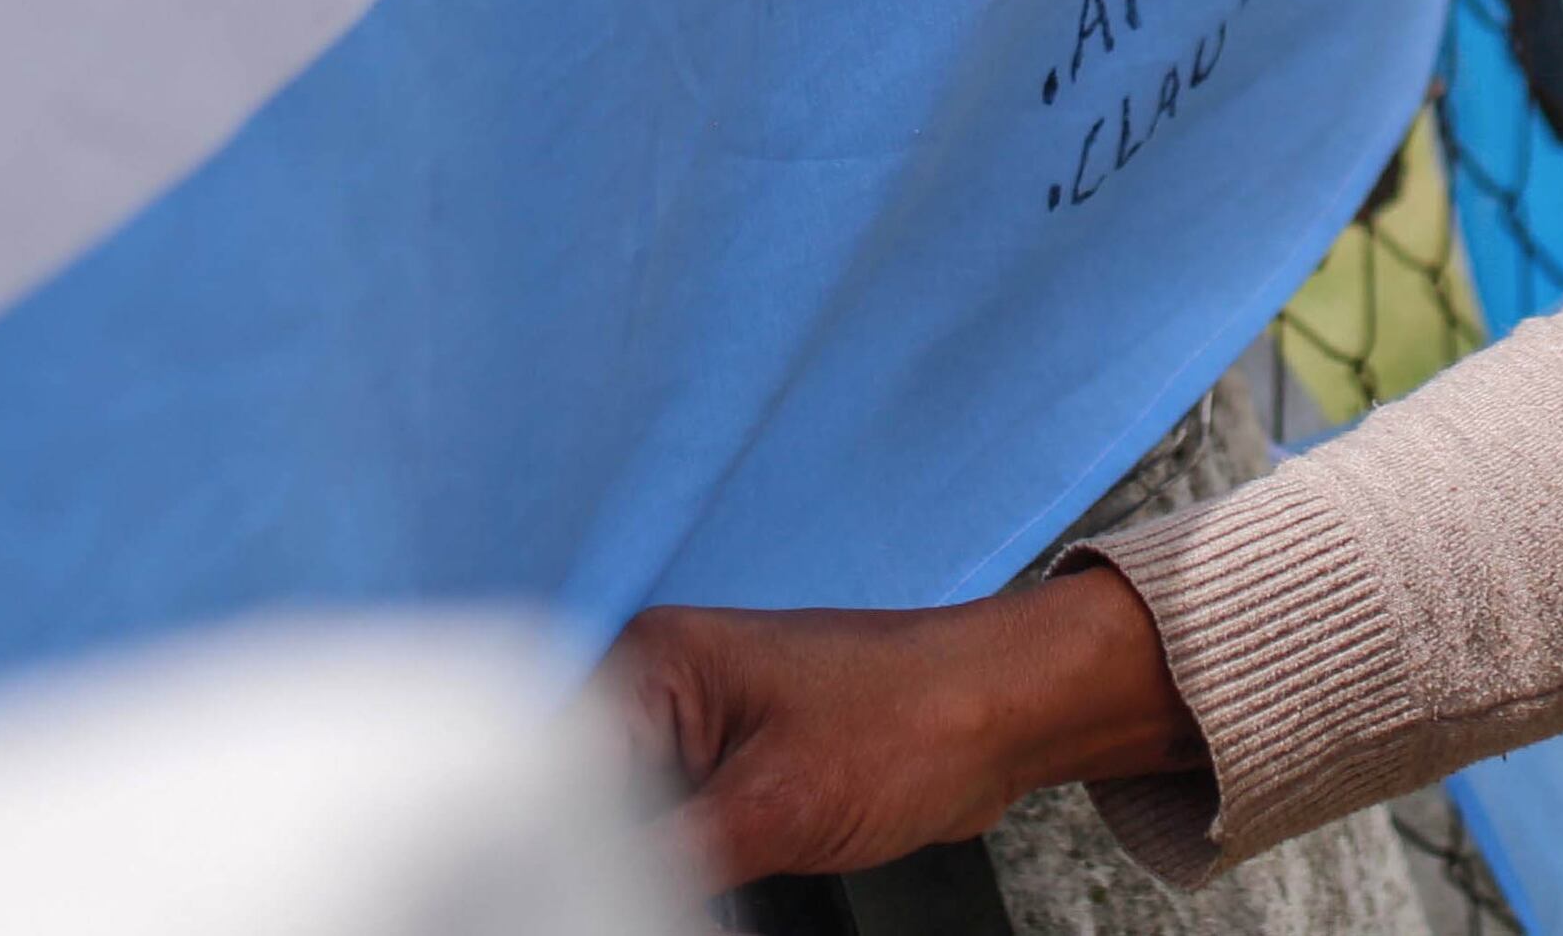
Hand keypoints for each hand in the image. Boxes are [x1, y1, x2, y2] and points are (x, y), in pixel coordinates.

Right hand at [614, 564, 1202, 887]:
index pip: (556, 763)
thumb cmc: (914, 721)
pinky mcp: (736, 765)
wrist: (1008, 715)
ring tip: (691, 891)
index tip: (560, 894)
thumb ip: (666, 863)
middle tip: (627, 900)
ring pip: (628, 820)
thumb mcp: (770, 811)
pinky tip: (697, 892)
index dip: (554, 844)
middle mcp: (665, 684)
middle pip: (585, 795)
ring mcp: (701, 725)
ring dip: (640, 868)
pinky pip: (676, 827)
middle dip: (598, 862)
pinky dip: (680, 868)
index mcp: (653, 661)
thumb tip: (604, 895)